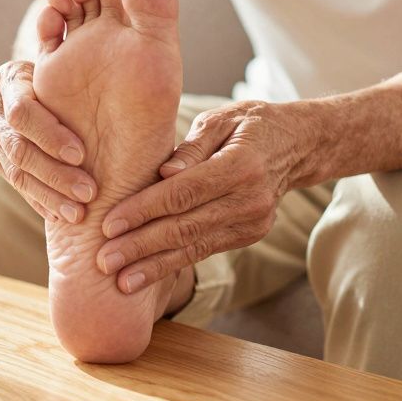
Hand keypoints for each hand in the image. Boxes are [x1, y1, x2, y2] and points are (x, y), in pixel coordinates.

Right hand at [0, 60, 97, 222]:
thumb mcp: (65, 54)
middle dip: (54, 173)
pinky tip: (63, 215)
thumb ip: (65, 47)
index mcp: (7, 80)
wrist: (46, 84)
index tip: (81, 154)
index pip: (22, 112)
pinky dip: (42, 201)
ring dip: (50, 195)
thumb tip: (58, 23)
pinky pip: (18, 186)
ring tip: (79, 214)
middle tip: (88, 192)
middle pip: (19, 149)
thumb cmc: (68, 67)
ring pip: (17, 173)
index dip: (50, 135)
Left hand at [94, 101, 312, 292]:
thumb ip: (191, 146)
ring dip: (153, 266)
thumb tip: (163, 173)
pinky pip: (204, 251)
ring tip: (120, 281)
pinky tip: (145, 275)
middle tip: (103, 261)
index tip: (109, 224)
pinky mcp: (248, 236)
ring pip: (193, 247)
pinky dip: (172, 265)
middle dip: (140, 246)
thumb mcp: (222, 119)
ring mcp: (251, 223)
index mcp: (240, 165)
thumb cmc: (249, 124)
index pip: (183, 193)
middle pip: (185, 227)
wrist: (298, 145)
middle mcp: (249, 200)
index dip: (144, 210)